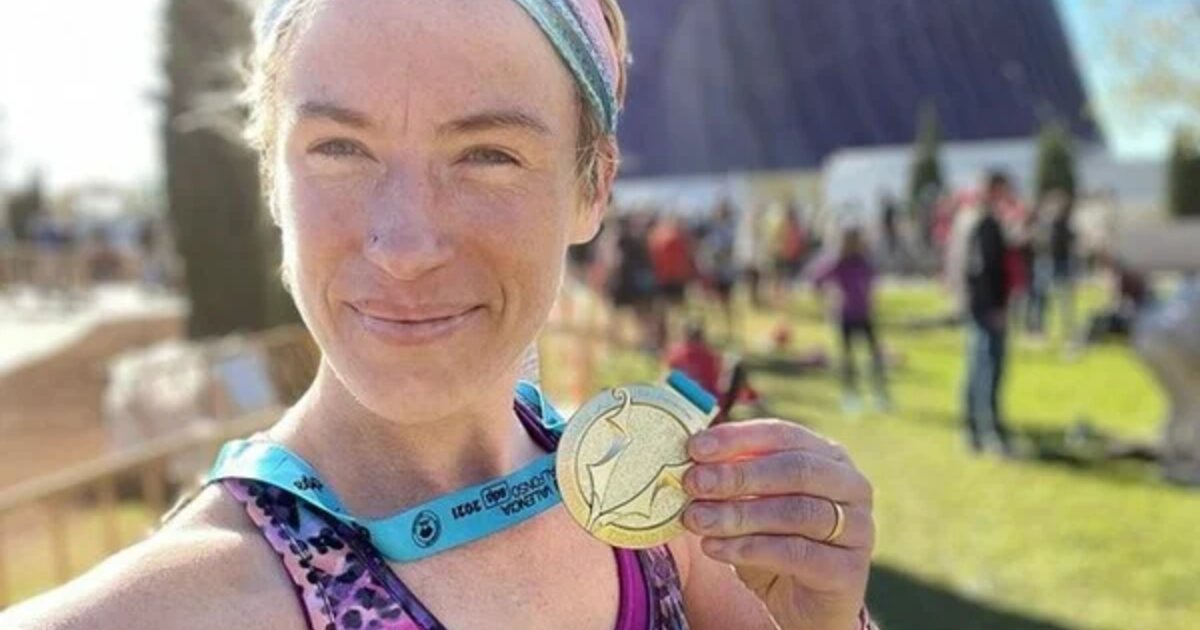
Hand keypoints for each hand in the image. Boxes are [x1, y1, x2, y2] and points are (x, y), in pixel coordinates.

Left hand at [682, 419, 873, 629]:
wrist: (804, 607)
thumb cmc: (774, 544)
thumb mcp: (751, 505)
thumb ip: (732, 480)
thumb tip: (691, 460)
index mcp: (829, 457)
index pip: (783, 434)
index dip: (738, 438)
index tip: (695, 447)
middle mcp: (852, 486)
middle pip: (795, 469)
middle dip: (738, 474)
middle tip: (694, 482)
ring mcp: (858, 528)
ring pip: (795, 512)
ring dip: (739, 514)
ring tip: (696, 519)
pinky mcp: (849, 570)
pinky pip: (796, 553)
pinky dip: (750, 548)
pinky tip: (714, 547)